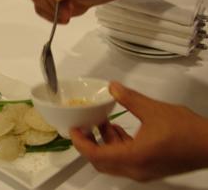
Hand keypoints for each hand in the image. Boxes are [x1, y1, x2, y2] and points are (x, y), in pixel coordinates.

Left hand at [70, 82, 207, 180]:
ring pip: (113, 161)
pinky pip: (125, 160)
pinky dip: (117, 145)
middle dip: (89, 143)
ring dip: (104, 143)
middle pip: (101, 161)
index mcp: (134, 158)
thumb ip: (129, 98)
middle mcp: (136, 169)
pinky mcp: (149, 168)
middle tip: (83, 127)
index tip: (73, 130)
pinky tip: (118, 128)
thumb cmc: (186, 131)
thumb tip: (113, 87)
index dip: (81, 143)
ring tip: (102, 123)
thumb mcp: (153, 109)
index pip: (96, 156)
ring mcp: (143, 171)